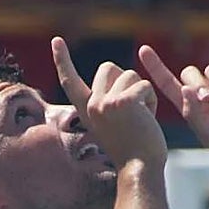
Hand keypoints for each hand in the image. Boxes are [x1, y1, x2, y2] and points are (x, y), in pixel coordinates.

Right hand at [52, 36, 165, 171]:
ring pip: (130, 74)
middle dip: (126, 80)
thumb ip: (110, 101)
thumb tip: (118, 76)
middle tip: (132, 110)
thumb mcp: (113, 122)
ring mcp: (104, 103)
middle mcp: (91, 105)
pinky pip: (144, 85)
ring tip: (141, 118)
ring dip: (142, 92)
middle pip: (109, 67)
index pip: (71, 81)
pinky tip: (148, 119)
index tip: (56, 40)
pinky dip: (151, 100)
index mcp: (87, 110)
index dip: (63, 60)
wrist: (139, 169)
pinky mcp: (122, 102)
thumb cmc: (134, 150)